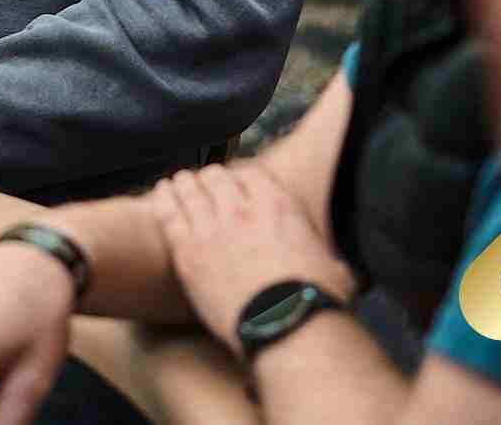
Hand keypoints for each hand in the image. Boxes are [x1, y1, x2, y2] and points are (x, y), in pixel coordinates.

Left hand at [147, 164, 355, 355]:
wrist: (285, 326)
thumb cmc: (314, 303)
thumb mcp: (332, 269)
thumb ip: (324, 259)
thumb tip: (339, 270)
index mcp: (279, 207)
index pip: (253, 175)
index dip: (243, 178)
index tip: (238, 183)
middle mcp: (243, 210)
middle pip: (218, 178)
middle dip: (212, 178)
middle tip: (206, 182)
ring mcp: (211, 228)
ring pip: (191, 190)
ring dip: (186, 183)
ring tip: (180, 181)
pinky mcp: (188, 253)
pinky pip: (169, 214)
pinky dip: (164, 198)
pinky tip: (161, 190)